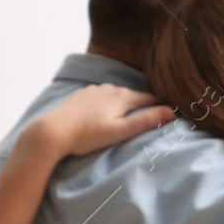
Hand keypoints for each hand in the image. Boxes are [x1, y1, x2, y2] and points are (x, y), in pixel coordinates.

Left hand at [25, 84, 174, 158]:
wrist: (52, 131)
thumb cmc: (88, 135)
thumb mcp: (121, 131)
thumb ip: (146, 120)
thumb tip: (171, 111)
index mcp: (124, 97)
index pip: (152, 98)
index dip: (162, 106)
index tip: (169, 115)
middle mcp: (111, 88)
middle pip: (134, 96)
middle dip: (142, 106)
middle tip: (147, 120)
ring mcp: (95, 90)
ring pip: (117, 96)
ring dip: (123, 105)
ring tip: (123, 119)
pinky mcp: (82, 95)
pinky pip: (102, 97)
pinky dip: (107, 104)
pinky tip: (102, 115)